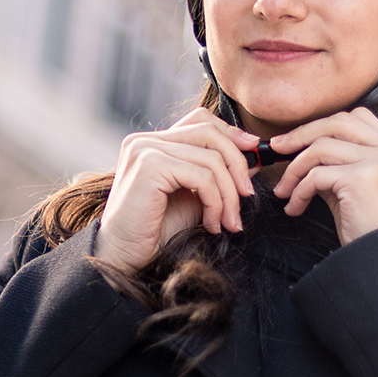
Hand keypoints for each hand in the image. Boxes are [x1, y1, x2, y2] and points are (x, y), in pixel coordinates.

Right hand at [95, 109, 260, 272]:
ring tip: (229, 221)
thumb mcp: (194, 196)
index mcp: (152, 142)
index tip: (254, 154)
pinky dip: (215, 202)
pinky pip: (202, 177)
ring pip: (210, 158)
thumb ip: (216, 175)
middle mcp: (145, 140)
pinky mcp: (148, 166)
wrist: (123, 256)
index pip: (200, 120)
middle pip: (209, 133)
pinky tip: (212, 224)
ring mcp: (144, 150)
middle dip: (237, 165)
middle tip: (247, 197)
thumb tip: (253, 157)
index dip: (231, 134)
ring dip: (228, 194)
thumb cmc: (156, 230)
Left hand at [270, 108, 377, 245]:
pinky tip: (296, 207)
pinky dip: (299, 191)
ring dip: (294, 169)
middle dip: (302, 134)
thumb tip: (301, 152)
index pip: (358, 117)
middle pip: (337, 123)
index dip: (325, 124)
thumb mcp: (359, 188)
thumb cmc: (371, 229)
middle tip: (278, 149)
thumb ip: (340, 165)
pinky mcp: (361, 178)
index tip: (300, 139)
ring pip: (321, 147)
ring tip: (285, 191)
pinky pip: (315, 175)